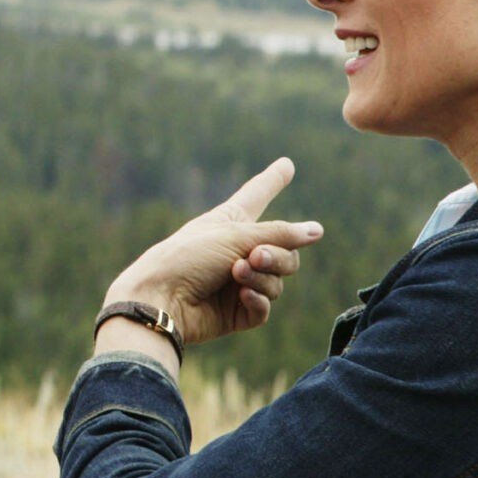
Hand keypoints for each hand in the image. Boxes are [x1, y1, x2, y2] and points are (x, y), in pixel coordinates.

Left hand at [104, 158, 323, 346]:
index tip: (285, 164)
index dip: (271, 181)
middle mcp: (237, 251)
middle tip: (255, 257)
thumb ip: (279, 234)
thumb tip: (317, 231)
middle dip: (277, 255)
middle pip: (285, 252)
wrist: (160, 299)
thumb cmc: (187, 257)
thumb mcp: (234, 236)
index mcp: (230, 223)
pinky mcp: (238, 312)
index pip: (257, 196)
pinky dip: (257, 298)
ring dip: (262, 277)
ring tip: (236, 274)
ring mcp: (239, 283)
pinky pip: (265, 305)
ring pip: (278, 281)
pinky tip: (241, 294)